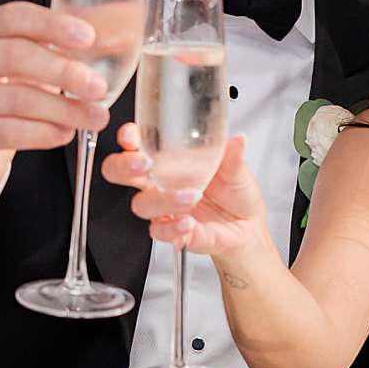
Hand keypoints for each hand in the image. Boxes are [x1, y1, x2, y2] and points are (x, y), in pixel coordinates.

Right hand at [0, 1, 110, 232]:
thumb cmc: (0, 100)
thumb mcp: (23, 69)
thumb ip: (55, 51)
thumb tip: (110, 42)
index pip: (13, 17)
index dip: (52, 24)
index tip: (88, 37)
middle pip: (15, 55)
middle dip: (64, 70)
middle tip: (98, 86)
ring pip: (17, 98)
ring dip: (64, 108)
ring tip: (93, 117)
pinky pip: (9, 131)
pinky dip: (44, 133)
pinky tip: (64, 133)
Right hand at [102, 126, 266, 258]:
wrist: (248, 228)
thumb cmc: (236, 194)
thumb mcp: (238, 171)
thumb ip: (233, 156)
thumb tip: (238, 139)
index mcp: (171, 161)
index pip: (138, 145)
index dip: (128, 138)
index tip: (132, 136)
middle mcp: (161, 183)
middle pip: (120, 172)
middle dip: (124, 166)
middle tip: (144, 164)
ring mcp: (163, 208)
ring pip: (141, 204)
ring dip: (163, 199)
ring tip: (192, 197)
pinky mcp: (172, 231)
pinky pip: (159, 231)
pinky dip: (172, 227)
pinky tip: (188, 222)